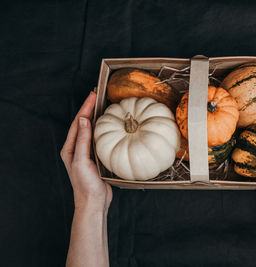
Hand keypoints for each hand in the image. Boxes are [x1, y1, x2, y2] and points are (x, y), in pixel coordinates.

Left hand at [60, 91, 111, 212]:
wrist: (93, 202)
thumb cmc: (85, 185)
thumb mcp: (82, 161)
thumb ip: (82, 140)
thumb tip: (84, 120)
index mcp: (70, 148)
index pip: (78, 122)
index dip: (85, 108)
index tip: (93, 95)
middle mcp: (77, 148)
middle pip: (84, 123)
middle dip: (90, 109)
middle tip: (98, 95)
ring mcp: (87, 153)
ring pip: (92, 130)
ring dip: (97, 117)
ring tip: (104, 106)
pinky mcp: (97, 157)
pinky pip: (100, 139)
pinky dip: (105, 130)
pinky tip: (111, 127)